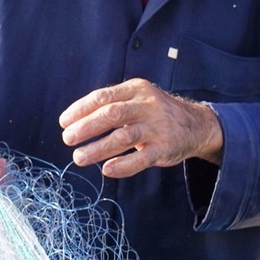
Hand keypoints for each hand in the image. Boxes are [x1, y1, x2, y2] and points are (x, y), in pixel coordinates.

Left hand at [59, 78, 222, 177]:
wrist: (196, 125)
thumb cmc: (154, 113)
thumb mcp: (137, 98)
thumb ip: (112, 105)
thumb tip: (74, 121)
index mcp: (136, 89)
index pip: (103, 97)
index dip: (80, 109)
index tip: (63, 122)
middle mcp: (147, 105)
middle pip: (112, 114)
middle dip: (86, 127)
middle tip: (67, 139)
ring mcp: (158, 127)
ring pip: (124, 137)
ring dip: (98, 148)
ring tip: (78, 157)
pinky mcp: (165, 148)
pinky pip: (142, 158)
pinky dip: (123, 165)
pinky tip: (106, 169)